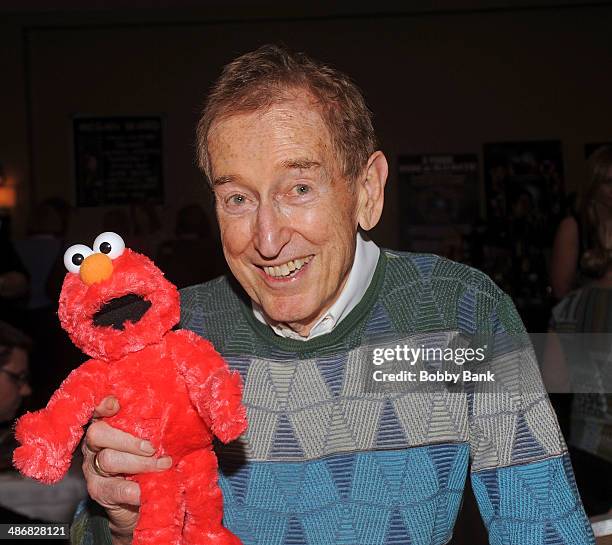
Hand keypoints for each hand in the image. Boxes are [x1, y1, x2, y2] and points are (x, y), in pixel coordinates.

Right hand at [82, 397, 171, 544]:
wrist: (140, 502)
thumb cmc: (149, 462)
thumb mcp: (151, 442)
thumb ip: (153, 430)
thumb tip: (177, 418)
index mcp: (107, 427)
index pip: (98, 411)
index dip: (103, 406)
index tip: (116, 404)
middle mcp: (94, 446)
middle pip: (99, 434)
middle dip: (129, 440)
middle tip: (153, 448)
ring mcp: (92, 470)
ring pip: (108, 459)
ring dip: (139, 463)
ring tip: (162, 466)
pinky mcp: (98, 492)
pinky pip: (115, 489)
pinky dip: (134, 490)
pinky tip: (146, 490)